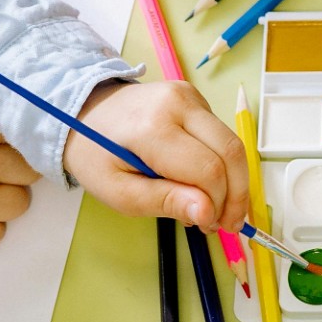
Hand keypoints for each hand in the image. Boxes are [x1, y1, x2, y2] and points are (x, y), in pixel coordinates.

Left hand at [61, 76, 248, 232]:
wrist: (85, 113)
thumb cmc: (96, 157)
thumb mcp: (119, 192)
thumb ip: (164, 202)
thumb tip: (208, 213)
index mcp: (153, 128)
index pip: (208, 170)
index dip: (218, 204)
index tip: (209, 226)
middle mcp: (178, 103)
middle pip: (230, 152)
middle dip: (236, 194)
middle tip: (226, 223)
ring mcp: (189, 95)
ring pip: (230, 143)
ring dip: (231, 180)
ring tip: (213, 206)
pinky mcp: (194, 96)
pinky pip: (220, 134)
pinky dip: (220, 162)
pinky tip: (201, 180)